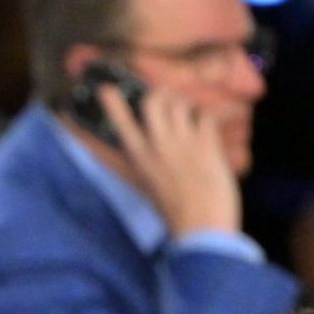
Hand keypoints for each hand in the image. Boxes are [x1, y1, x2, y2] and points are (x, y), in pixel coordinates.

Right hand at [96, 84, 239, 237]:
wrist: (201, 224)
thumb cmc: (173, 211)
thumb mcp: (147, 186)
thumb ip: (143, 164)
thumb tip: (140, 147)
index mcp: (139, 158)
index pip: (121, 123)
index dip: (113, 104)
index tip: (106, 89)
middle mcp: (158, 145)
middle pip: (155, 100)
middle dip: (162, 94)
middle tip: (168, 101)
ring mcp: (183, 141)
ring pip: (181, 103)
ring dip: (186, 105)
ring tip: (189, 116)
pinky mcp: (207, 143)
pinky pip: (206, 116)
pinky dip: (207, 118)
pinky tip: (207, 129)